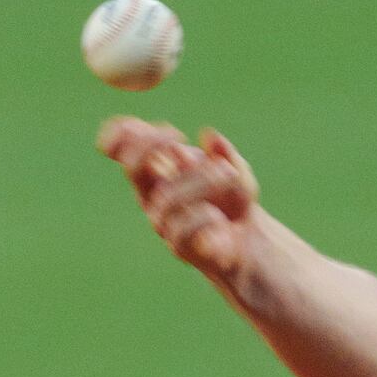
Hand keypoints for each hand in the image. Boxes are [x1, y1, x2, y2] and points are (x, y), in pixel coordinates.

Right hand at [97, 117, 259, 283]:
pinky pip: (183, 231)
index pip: (125, 149)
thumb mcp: (236, 170)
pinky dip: (205, 218)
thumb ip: (224, 153)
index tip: (167, 129)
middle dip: (153, 146)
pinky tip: (220, 218)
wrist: (251, 241)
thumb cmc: (233, 200)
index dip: (127, 133)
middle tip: (181, 138)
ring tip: (229, 174)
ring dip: (201, 180)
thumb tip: (210, 137)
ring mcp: (164, 223)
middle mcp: (154, 196)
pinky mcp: (180, 248)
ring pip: (167, 199)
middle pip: (134, 168)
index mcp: (158, 172)